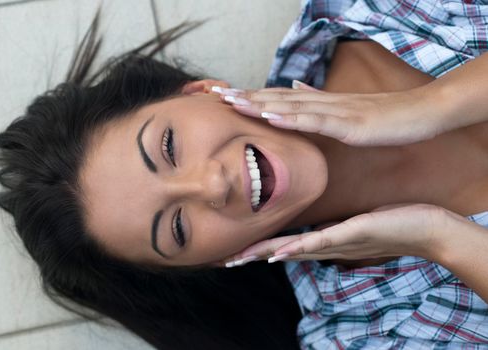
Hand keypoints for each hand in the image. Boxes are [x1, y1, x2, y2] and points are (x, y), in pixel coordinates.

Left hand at [213, 81, 448, 146]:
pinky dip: (292, 119)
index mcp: (322, 103)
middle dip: (248, 98)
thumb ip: (320, 101)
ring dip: (262, 104)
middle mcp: (325, 103)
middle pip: (280, 99)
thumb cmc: (385, 116)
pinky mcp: (349, 125)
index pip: (282, 98)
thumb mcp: (347, 111)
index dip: (254, 97)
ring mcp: (337, 112)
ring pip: (292, 106)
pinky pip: (317, 121)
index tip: (229, 97)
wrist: (421, 113)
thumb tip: (295, 88)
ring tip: (235, 103)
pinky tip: (272, 117)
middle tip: (218, 96)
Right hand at [221, 203, 449, 266]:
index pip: (285, 246)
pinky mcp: (351, 234)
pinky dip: (297, 248)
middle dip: (253, 256)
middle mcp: (326, 247)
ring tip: (241, 258)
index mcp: (326, 241)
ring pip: (294, 250)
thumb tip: (317, 225)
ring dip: (266, 255)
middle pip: (282, 252)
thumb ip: (332, 225)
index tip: (235, 251)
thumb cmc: (390, 224)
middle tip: (226, 260)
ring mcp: (337, 243)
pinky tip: (279, 252)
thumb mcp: (353, 223)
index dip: (258, 249)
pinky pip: (319, 242)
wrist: (425, 229)